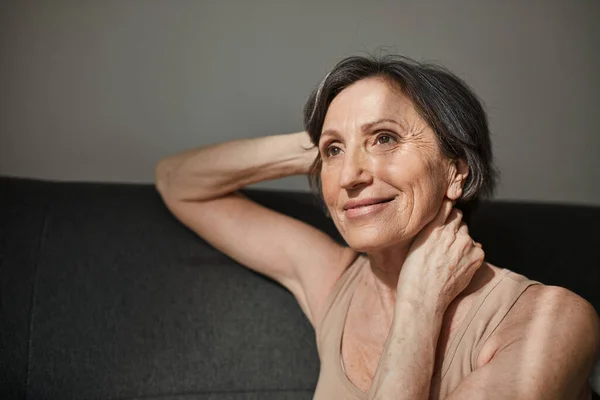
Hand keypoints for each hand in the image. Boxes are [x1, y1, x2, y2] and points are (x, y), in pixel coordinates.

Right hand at [396, 199, 484, 313]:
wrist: (424, 297)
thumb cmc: (413, 272)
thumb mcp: (416, 243)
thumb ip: (431, 227)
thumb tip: (444, 215)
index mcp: (434, 226)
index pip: (448, 205)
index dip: (445, 212)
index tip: (443, 218)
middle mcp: (452, 232)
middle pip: (459, 218)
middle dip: (453, 227)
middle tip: (444, 243)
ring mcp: (466, 244)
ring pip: (467, 234)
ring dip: (462, 241)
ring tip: (449, 257)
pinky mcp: (476, 256)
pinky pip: (476, 248)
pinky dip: (470, 253)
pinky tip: (458, 264)